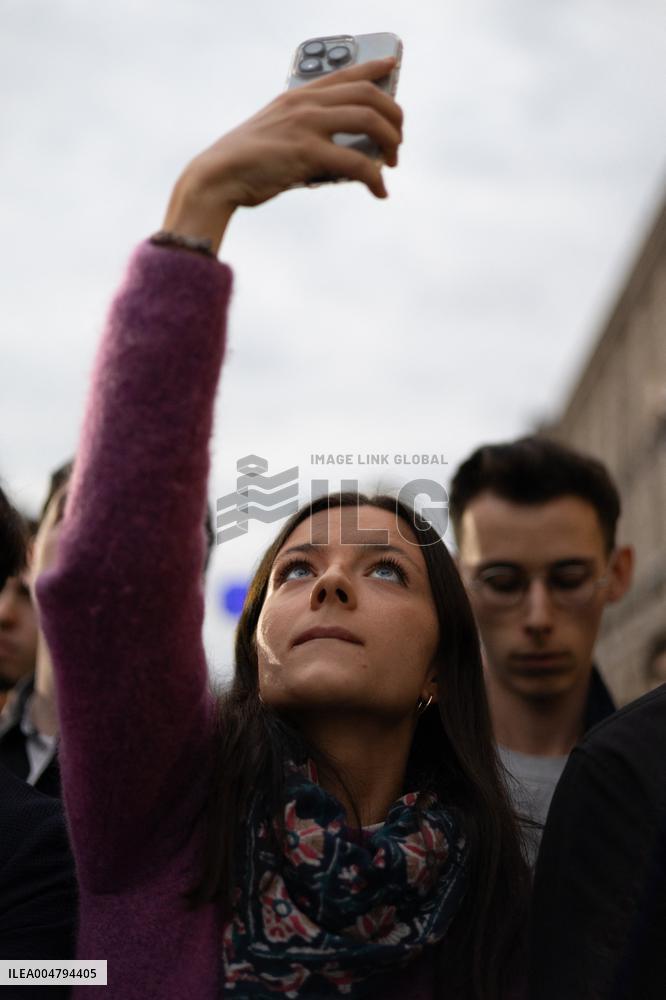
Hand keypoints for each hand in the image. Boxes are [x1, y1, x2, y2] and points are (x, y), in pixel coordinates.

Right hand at [163, 58, 402, 253]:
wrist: (218, 177)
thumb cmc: (247, 163)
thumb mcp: (277, 134)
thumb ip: (307, 133)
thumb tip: (345, 155)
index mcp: (297, 95)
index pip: (345, 72)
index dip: (374, 67)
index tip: (393, 64)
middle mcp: (305, 103)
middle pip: (368, 95)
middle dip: (394, 116)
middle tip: (397, 141)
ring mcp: (307, 125)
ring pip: (370, 121)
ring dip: (391, 143)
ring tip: (392, 163)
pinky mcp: (308, 153)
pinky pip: (358, 163)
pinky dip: (375, 179)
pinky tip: (379, 191)